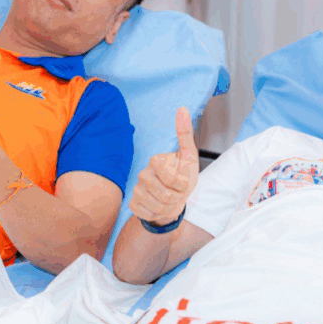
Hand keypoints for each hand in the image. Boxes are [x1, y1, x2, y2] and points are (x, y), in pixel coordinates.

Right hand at [129, 106, 198, 225]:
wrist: (174, 199)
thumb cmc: (183, 176)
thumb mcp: (189, 156)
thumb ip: (185, 134)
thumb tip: (182, 108)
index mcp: (155, 160)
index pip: (172, 179)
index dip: (183, 185)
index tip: (184, 182)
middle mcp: (142, 173)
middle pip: (166, 195)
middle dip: (177, 198)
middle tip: (177, 193)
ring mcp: (136, 189)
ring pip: (157, 206)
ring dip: (169, 208)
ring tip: (170, 201)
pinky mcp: (133, 204)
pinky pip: (148, 214)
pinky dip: (158, 214)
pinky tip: (159, 207)